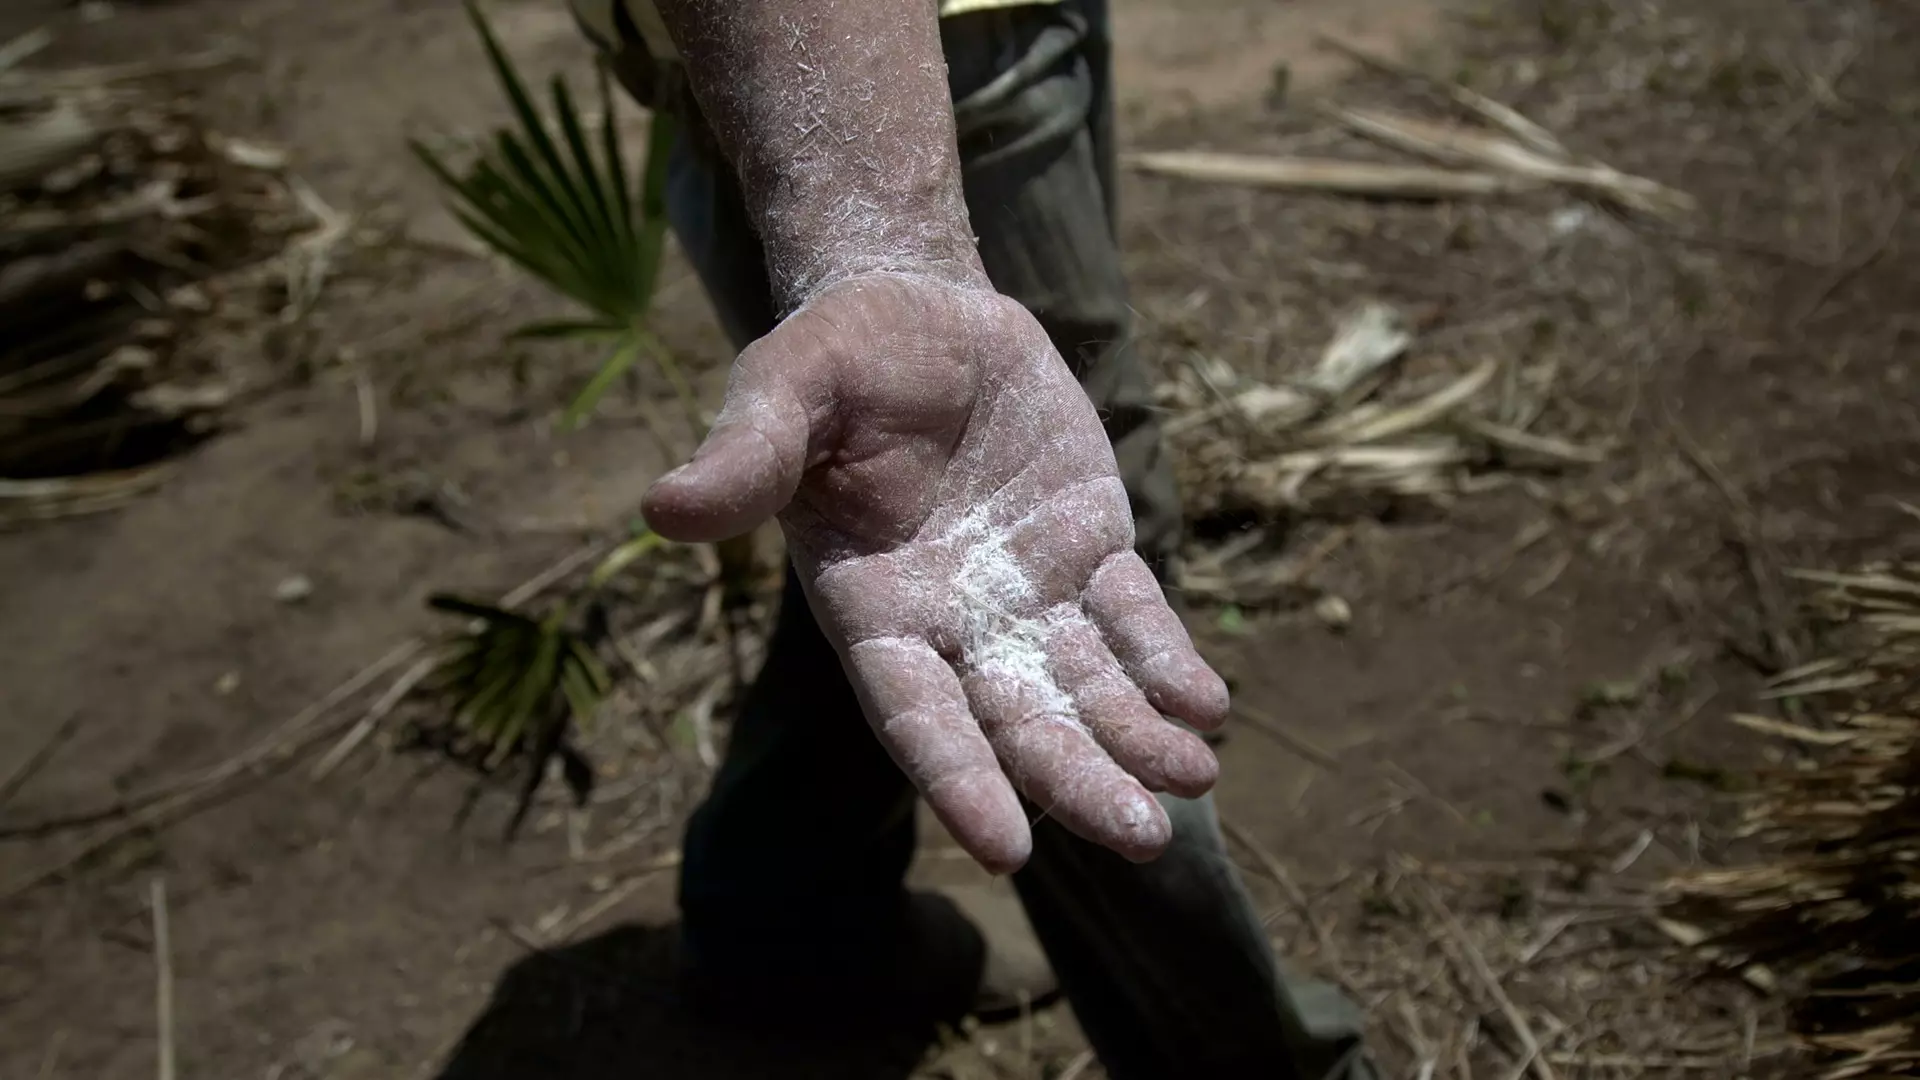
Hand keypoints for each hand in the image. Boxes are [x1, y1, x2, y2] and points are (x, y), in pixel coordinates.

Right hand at [643, 272, 1228, 872]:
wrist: (915, 311)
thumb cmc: (833, 359)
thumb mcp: (782, 389)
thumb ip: (746, 454)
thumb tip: (662, 508)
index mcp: (872, 608)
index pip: (914, 712)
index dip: (957, 778)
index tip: (1006, 848)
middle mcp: (954, 623)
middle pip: (1019, 721)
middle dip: (1077, 780)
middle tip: (1141, 840)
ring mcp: (1030, 595)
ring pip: (1088, 687)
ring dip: (1137, 739)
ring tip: (1192, 780)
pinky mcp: (1091, 552)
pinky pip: (1136, 620)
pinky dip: (1169, 664)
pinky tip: (1207, 707)